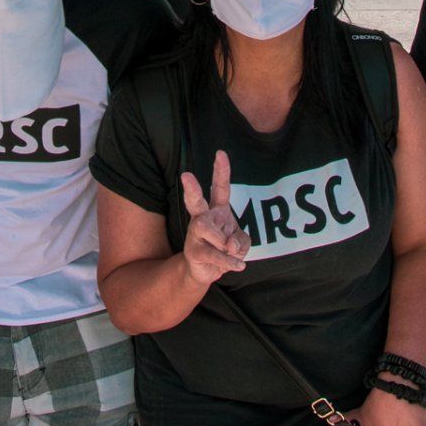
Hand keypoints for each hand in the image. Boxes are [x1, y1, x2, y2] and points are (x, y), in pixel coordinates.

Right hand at [180, 150, 249, 287]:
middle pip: (195, 202)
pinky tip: (239, 266)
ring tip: (230, 249)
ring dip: (222, 241)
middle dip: (192, 189)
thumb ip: (241, 240)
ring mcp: (195, 235)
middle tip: (185, 175)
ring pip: (205, 229)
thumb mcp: (241, 243)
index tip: (220, 153)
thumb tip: (229, 244)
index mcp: (217, 210)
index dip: (221, 171)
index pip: (219, 188)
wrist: (208, 272)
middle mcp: (203, 219)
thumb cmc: (225, 250)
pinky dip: (229, 261)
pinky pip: (213, 254)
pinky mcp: (193, 252)